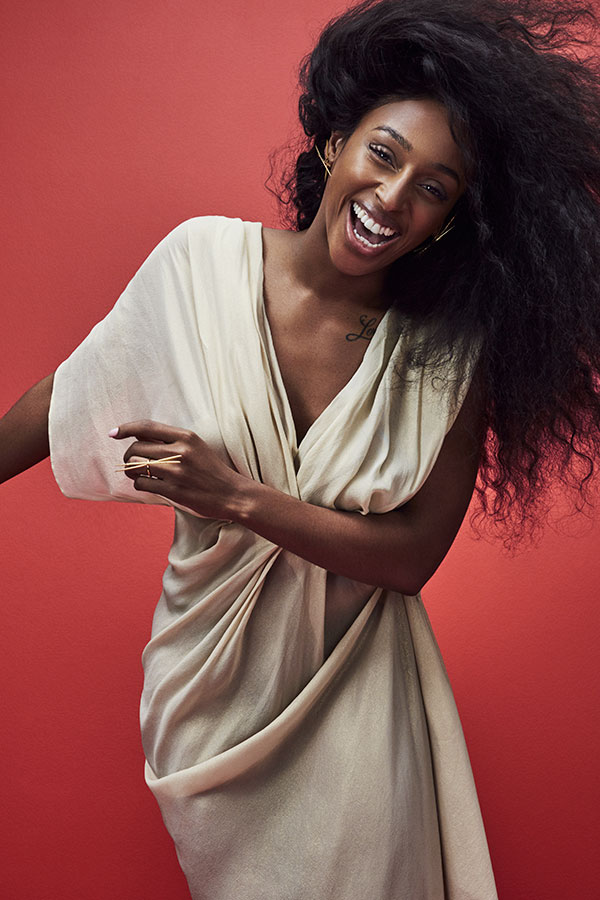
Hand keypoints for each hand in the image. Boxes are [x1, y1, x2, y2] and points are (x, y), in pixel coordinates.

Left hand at [110, 420, 241, 519]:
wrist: (232, 494)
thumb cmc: (211, 470)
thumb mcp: (196, 447)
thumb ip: (171, 441)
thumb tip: (138, 437)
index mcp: (186, 437)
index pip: (146, 427)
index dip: (126, 428)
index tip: (113, 433)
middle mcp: (180, 452)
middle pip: (136, 448)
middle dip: (127, 456)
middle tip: (132, 463)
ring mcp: (176, 472)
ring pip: (135, 466)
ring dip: (131, 471)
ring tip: (138, 474)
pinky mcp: (173, 490)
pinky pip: (142, 484)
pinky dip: (140, 485)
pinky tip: (149, 485)